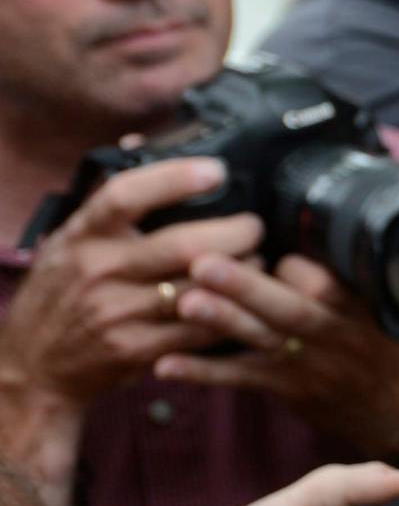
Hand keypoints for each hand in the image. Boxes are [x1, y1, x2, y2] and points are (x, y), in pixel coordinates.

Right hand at [0, 159, 255, 500]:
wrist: (32, 364)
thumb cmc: (60, 293)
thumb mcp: (68, 241)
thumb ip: (106, 201)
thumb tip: (138, 141)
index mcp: (82, 235)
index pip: (125, 195)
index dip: (175, 178)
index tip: (217, 170)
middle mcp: (97, 270)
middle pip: (182, 244)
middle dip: (235, 232)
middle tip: (254, 226)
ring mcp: (116, 312)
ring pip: (199, 287)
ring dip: (243, 272)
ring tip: (258, 260)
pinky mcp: (134, 349)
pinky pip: (199, 329)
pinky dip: (231, 313)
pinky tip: (245, 301)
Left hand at [153, 253, 398, 459]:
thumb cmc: (392, 346)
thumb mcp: (392, 304)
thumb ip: (354, 274)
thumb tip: (307, 231)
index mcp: (362, 308)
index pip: (327, 280)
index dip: (294, 264)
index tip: (264, 239)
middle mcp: (334, 335)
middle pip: (290, 309)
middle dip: (247, 287)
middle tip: (204, 264)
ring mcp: (309, 364)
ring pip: (262, 340)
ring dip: (222, 322)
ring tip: (185, 303)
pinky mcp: (287, 387)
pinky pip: (242, 378)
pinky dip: (204, 372)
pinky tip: (166, 364)